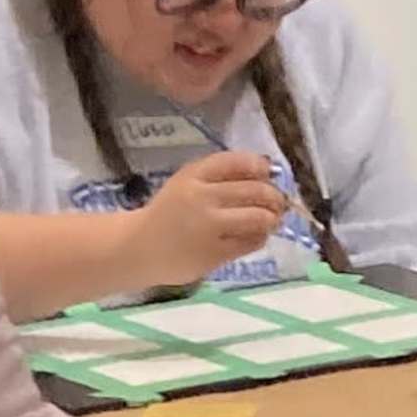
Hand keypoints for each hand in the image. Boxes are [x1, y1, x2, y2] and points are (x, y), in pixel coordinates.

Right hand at [134, 150, 286, 288]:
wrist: (138, 248)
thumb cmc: (169, 213)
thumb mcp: (187, 183)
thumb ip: (220, 176)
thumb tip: (268, 171)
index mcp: (193, 175)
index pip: (238, 162)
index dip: (261, 167)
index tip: (267, 175)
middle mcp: (202, 198)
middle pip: (255, 191)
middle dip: (274, 196)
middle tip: (278, 203)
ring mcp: (208, 227)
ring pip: (258, 217)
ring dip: (272, 218)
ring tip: (270, 221)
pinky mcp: (214, 254)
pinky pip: (250, 242)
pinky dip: (260, 237)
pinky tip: (255, 236)